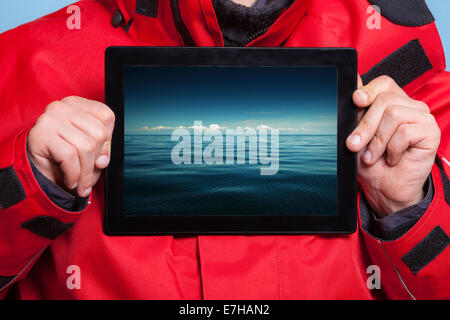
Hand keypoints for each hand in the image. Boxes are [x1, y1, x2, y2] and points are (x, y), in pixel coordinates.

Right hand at [28, 96, 114, 197]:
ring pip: (85, 147)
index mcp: (77, 105)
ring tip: (80, 182)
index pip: (106, 117)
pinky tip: (70, 180)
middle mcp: (62, 107)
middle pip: (98, 133)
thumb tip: (102, 160)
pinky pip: (69, 156)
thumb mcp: (90, 153)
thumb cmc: (64, 159)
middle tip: (89, 174)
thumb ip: (102, 151)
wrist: (36, 173)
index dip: (108, 141)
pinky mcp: (40, 134)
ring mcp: (50, 119)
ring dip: (85, 172)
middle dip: (96, 160)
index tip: (100, 157)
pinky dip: (73, 174)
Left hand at [346, 76, 439, 217]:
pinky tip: (393, 158)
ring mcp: (422, 118)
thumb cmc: (371, 161)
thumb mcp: (357, 134)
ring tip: (374, 156)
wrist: (384, 187)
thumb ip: (357, 109)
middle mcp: (409, 106)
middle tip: (354, 145)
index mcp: (392, 102)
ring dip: (377, 141)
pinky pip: (405, 132)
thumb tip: (353, 80)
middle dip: (365, 126)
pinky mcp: (431, 132)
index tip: (356, 101)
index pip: (384, 84)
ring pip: (393, 115)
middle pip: (384, 101)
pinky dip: (392, 149)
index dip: (369, 90)